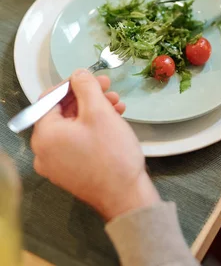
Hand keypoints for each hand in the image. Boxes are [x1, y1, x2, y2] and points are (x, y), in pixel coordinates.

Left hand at [31, 71, 158, 220]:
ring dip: (93, 111)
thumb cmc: (111, 154)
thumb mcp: (99, 111)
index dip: (72, 83)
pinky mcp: (70, 172)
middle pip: (62, 112)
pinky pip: (76, 142)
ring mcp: (56, 164)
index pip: (50, 98)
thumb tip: (78, 74)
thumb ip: (86, 86)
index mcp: (44, 135)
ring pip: (72, 126)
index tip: (92, 78)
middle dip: (87, 97)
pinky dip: (92, 129)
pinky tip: (114, 121)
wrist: (126, 196)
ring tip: (117, 105)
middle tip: (109, 89)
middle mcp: (43, 151)